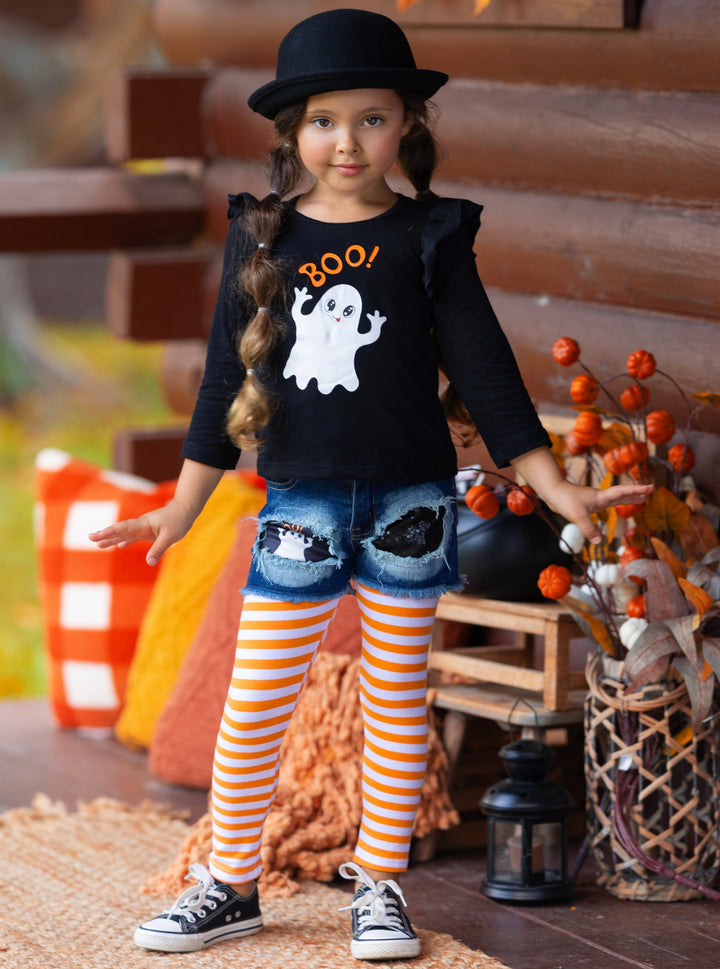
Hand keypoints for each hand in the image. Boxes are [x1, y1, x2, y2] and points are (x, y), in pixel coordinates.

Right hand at [88, 499, 194, 565]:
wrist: (185, 510)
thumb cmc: (178, 521)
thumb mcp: (171, 536)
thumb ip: (159, 549)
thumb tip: (149, 563)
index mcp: (143, 524)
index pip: (124, 527)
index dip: (111, 531)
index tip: (99, 535)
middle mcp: (140, 525)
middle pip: (120, 530)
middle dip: (105, 534)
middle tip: (90, 538)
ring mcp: (143, 528)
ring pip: (124, 534)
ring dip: (112, 539)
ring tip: (98, 545)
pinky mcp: (148, 532)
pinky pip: (133, 537)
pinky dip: (125, 541)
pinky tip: (120, 546)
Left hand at [511, 445, 652, 544]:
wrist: (551, 491)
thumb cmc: (565, 500)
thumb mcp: (578, 516)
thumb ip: (589, 529)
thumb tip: (599, 542)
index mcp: (601, 497)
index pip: (623, 492)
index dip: (637, 491)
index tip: (651, 488)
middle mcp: (600, 497)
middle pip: (622, 494)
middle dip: (636, 494)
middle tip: (649, 492)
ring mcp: (594, 499)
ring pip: (615, 498)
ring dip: (627, 499)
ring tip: (639, 500)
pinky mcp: (587, 503)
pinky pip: (606, 503)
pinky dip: (614, 504)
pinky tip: (613, 506)